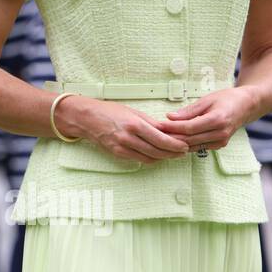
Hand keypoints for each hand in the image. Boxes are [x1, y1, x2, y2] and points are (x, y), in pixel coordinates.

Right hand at [55, 96, 188, 164]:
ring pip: (149, 158)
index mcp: (134, 125)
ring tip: (173, 154)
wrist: (87, 118)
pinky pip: (139, 159)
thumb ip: (151, 123)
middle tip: (183, 152)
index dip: (174, 145)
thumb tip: (168, 130)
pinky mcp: (118, 154)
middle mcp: (128, 138)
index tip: (184, 146)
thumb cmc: (109, 111)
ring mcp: (122, 148)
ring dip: (163, 157)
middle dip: (172, 153)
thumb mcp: (133, 112)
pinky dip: (151, 159)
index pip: (160, 139)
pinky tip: (158, 156)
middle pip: (157, 151)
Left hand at [157, 85, 254, 150]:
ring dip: (176, 143)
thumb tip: (169, 117)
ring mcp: (221, 142)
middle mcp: (220, 134)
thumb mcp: (207, 99)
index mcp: (218, 120)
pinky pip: (198, 147)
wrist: (246, 106)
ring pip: (192, 146)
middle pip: (189, 140)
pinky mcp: (219, 146)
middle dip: (171, 137)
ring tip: (161, 138)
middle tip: (155, 133)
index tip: (158, 124)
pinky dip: (186, 145)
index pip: (189, 128)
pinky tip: (174, 142)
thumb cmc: (226, 98)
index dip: (172, 128)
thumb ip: (188, 111)